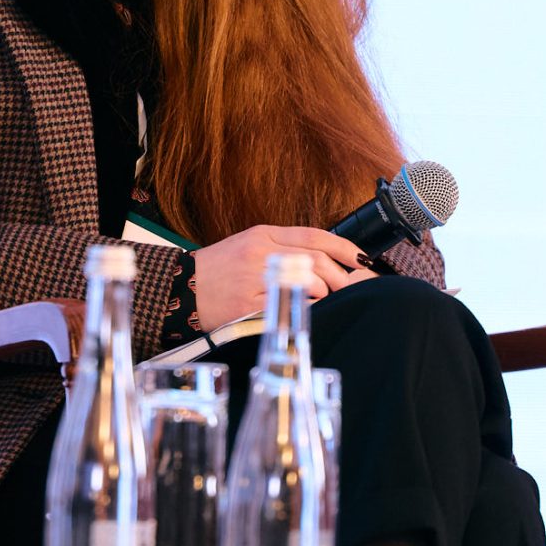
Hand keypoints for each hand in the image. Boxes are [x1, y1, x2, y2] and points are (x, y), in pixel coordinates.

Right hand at [189, 225, 372, 332]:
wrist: (182, 288)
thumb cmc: (220, 269)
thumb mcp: (251, 244)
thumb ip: (285, 246)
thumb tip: (325, 260)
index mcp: (264, 234)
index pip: (315, 236)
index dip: (344, 248)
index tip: (362, 258)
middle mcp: (262, 252)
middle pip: (317, 261)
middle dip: (341, 276)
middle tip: (350, 287)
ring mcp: (255, 278)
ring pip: (308, 283)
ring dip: (325, 294)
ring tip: (325, 300)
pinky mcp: (249, 305)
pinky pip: (289, 307)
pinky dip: (305, 310)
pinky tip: (307, 311)